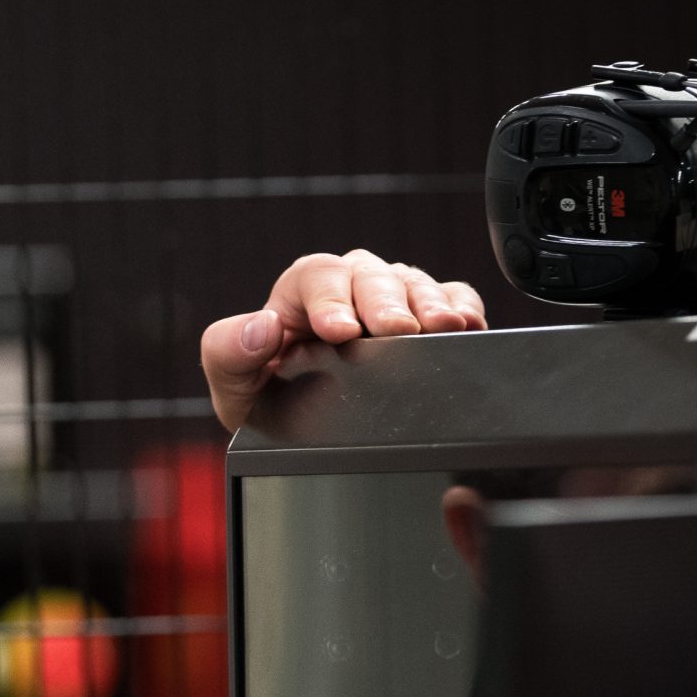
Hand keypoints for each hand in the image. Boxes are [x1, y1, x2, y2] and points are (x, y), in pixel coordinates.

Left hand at [200, 250, 487, 432]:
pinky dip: (463, 307)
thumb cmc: (266, 394)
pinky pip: (452, 296)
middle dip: (385, 303)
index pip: (317, 277)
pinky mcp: (428, 313)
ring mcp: (391, 296)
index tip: (340, 330)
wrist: (298, 420)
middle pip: (372, 276)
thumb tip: (260, 327)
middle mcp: (349, 285)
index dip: (331, 300)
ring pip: (413, 284)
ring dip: (430, 305)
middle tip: (398, 331)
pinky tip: (468, 326)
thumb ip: (229, 353)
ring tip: (442, 328)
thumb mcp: (233, 383)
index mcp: (301, 292)